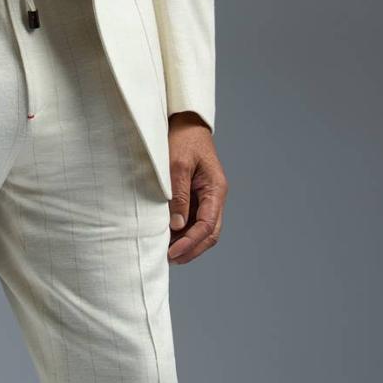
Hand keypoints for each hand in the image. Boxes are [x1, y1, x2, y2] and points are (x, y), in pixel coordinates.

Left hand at [166, 112, 226, 263]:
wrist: (185, 122)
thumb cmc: (182, 139)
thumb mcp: (178, 165)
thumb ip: (178, 196)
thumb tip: (177, 226)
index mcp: (216, 190)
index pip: (208, 225)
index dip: (191, 243)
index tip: (173, 253)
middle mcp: (214, 197)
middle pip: (209, 233)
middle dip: (191, 249)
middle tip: (170, 259)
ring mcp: (206, 198)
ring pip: (202, 230)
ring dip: (187, 243)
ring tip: (165, 253)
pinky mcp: (195, 197)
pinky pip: (193, 221)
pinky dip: (182, 233)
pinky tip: (167, 238)